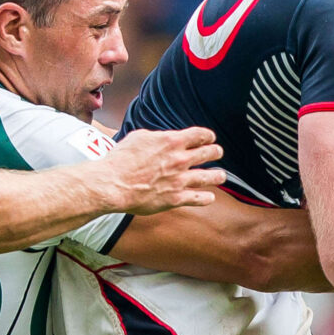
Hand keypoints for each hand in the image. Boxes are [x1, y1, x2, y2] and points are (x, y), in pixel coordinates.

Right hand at [102, 126, 224, 212]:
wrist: (112, 184)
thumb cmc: (121, 159)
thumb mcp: (139, 137)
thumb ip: (157, 137)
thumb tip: (164, 138)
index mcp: (172, 141)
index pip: (200, 135)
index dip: (208, 136)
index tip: (209, 138)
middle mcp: (180, 160)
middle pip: (210, 153)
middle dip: (216, 152)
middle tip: (217, 153)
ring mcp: (180, 180)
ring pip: (210, 177)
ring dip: (218, 175)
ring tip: (221, 176)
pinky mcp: (176, 198)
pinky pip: (199, 198)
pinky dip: (206, 198)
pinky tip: (209, 197)